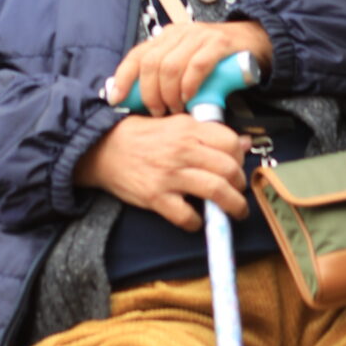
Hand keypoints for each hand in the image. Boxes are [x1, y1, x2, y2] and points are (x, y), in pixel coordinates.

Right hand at [74, 114, 251, 229]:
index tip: (237, 165)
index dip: (239, 157)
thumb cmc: (140, 136)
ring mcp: (169, 175)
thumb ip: (206, 132)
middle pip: (228, 169)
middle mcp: (182, 150)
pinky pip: (187, 216)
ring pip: (216, 191)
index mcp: (188, 129)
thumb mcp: (174, 124)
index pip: (230, 142)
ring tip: (236, 211)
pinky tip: (198, 219)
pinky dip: (197, 222)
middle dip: (240, 185)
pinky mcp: (156, 197)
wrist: (103, 149)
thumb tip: (242, 142)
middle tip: (239, 191)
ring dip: (233, 205)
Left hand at [105, 19, 274, 116]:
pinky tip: (189, 99)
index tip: (116, 99)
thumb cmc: (217, 59)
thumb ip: (168, 76)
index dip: (123, 77)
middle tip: (158, 112)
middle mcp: (179, 33)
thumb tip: (143, 104)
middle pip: (151, 63)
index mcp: (166, 37)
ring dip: (169, 93)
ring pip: (170, 65)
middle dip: (150, 93)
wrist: (255, 41)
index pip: (137, 55)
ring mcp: (199, 36)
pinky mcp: (218, 44)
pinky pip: (197, 65)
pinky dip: (189, 85)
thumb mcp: (187, 63)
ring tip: (175, 109)